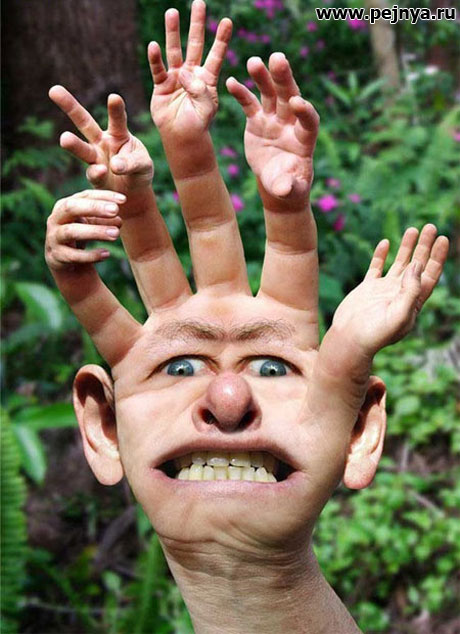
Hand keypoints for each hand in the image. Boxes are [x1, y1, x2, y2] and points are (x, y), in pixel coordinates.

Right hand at [45, 190, 124, 269]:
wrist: (65, 262)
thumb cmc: (80, 235)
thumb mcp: (92, 223)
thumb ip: (105, 219)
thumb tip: (118, 220)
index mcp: (65, 205)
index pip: (84, 196)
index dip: (103, 196)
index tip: (123, 200)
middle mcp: (56, 219)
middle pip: (71, 208)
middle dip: (94, 208)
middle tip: (115, 210)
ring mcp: (54, 237)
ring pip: (72, 232)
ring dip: (95, 232)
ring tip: (116, 234)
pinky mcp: (57, 256)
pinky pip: (73, 256)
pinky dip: (91, 255)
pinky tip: (107, 254)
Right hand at [49, 87, 152, 193]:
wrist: (134, 193)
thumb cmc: (139, 171)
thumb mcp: (143, 165)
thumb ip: (132, 163)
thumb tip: (114, 165)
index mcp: (119, 133)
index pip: (117, 119)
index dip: (115, 109)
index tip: (114, 97)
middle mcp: (103, 142)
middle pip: (84, 122)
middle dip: (69, 106)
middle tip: (54, 90)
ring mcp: (96, 159)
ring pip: (81, 148)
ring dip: (73, 144)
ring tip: (64, 139)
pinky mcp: (95, 177)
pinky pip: (94, 173)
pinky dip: (98, 173)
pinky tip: (101, 170)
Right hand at [148, 0, 231, 141]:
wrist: (182, 138)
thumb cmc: (198, 125)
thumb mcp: (206, 109)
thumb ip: (199, 90)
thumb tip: (183, 73)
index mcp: (208, 79)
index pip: (216, 55)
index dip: (221, 39)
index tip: (228, 21)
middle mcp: (192, 74)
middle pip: (195, 44)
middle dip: (197, 24)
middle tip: (199, 3)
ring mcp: (176, 78)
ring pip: (175, 50)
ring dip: (173, 32)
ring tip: (172, 13)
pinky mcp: (161, 85)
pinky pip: (158, 69)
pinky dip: (155, 58)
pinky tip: (154, 45)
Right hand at [227, 53, 318, 204]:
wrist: (276, 182)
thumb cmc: (288, 187)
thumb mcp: (289, 190)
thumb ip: (289, 187)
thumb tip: (286, 189)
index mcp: (303, 139)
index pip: (308, 121)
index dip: (305, 111)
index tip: (298, 102)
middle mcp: (290, 123)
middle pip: (290, 97)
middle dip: (284, 79)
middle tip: (277, 59)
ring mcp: (274, 119)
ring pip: (270, 94)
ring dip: (262, 77)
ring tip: (253, 61)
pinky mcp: (257, 120)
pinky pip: (249, 103)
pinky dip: (241, 92)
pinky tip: (230, 81)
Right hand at [330, 224, 448, 354]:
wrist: (349, 340)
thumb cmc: (375, 334)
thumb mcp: (399, 315)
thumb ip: (410, 290)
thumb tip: (417, 265)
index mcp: (413, 302)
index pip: (429, 275)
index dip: (437, 257)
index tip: (443, 239)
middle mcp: (401, 294)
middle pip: (417, 265)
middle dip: (425, 246)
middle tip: (431, 226)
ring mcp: (384, 290)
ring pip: (400, 264)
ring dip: (407, 247)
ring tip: (413, 229)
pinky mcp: (367, 289)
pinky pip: (376, 267)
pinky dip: (381, 255)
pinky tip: (386, 242)